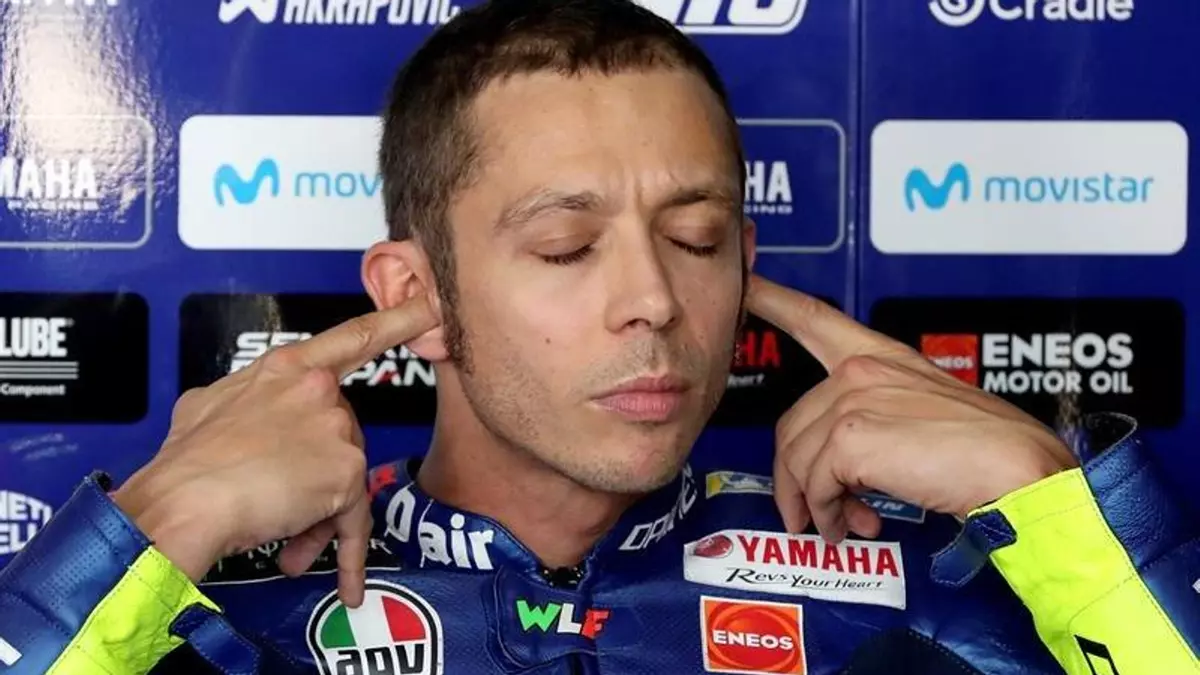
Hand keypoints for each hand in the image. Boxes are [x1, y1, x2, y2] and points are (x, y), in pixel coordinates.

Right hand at [113, 296, 436, 606]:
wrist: (181, 502)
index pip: (354, 338)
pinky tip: (348, 584)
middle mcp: (318, 391)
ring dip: (314, 517)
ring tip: (278, 535)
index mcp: (286, 368)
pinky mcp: (345, 473)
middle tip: (279, 506)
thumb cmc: (184, 462)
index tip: (432, 305)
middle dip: (313, 479)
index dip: (398, 320)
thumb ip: (244, 400)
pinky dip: (347, 555)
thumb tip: (240, 414)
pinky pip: (352, 522)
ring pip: (342, 483)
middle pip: (340, 440)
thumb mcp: (206, 407)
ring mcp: (335, 430)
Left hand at [747, 274, 1077, 542]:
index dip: (773, 298)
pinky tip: (850, 527)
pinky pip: (815, 485)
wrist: (1020, 470)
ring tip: (844, 525)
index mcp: (881, 357)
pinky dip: (828, 515)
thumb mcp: (924, 418)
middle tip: (823, 512)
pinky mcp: (852, 436)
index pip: (814, 317)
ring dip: (816, 503)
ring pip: (799, 460)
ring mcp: (854, 398)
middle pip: (793, 425)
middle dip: (799, 477)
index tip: (746, 278)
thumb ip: (875, 425)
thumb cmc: (987, 451)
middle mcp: (861, 369)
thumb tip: (840, 474)